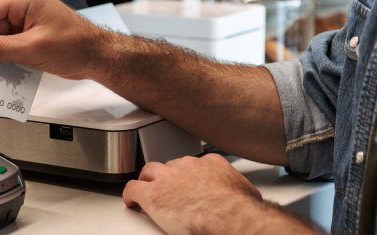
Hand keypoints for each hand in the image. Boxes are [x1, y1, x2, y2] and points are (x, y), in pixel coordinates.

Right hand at [0, 0, 106, 79]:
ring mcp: (27, 22)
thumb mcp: (33, 47)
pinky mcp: (30, 36)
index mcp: (24, 0)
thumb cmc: (76, 44)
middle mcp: (24, 7)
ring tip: (5, 67)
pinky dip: (7, 57)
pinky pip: (9, 45)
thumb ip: (1, 49)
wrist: (97, 56)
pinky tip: (11, 68)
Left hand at [122, 154, 261, 234]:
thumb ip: (240, 189)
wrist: (226, 213)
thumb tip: (246, 196)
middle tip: (168, 187)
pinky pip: (133, 188)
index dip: (190, 174)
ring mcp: (167, 177)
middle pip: (171, 166)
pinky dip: (129, 194)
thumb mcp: (246, 191)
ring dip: (147, 180)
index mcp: (209, 164)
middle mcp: (186, 166)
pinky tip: (130, 201)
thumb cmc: (238, 207)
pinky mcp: (152, 194)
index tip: (190, 182)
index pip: (196, 164)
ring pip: (149, 171)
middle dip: (168, 175)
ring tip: (146, 189)